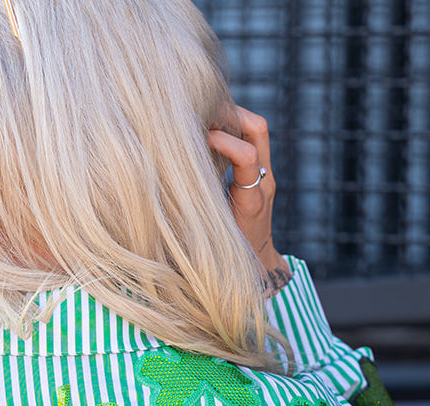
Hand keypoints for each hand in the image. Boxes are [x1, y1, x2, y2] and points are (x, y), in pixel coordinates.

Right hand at [208, 106, 286, 281]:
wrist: (260, 267)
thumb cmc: (230, 260)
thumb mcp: (211, 242)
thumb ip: (196, 219)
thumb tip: (163, 201)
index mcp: (252, 202)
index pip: (246, 156)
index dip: (223, 141)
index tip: (198, 139)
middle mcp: (264, 183)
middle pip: (258, 129)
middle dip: (231, 115)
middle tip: (202, 113)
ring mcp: (265, 176)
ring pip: (257, 129)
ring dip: (232, 118)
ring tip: (204, 118)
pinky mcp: (262, 173)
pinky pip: (251, 139)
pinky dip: (231, 130)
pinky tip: (209, 133)